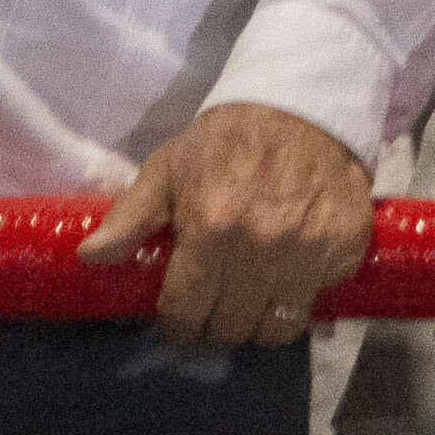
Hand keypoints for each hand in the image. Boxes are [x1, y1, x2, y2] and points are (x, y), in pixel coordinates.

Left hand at [74, 102, 371, 347]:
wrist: (300, 105)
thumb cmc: (225, 141)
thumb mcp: (168, 169)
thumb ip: (129, 217)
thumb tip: (89, 257)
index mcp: (211, 228)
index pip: (186, 312)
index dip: (177, 320)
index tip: (180, 313)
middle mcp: (262, 248)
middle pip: (230, 328)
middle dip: (215, 321)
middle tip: (215, 300)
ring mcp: (309, 252)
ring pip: (275, 330)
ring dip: (257, 320)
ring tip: (249, 295)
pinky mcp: (345, 249)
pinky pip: (316, 302)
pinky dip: (300, 296)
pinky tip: (288, 270)